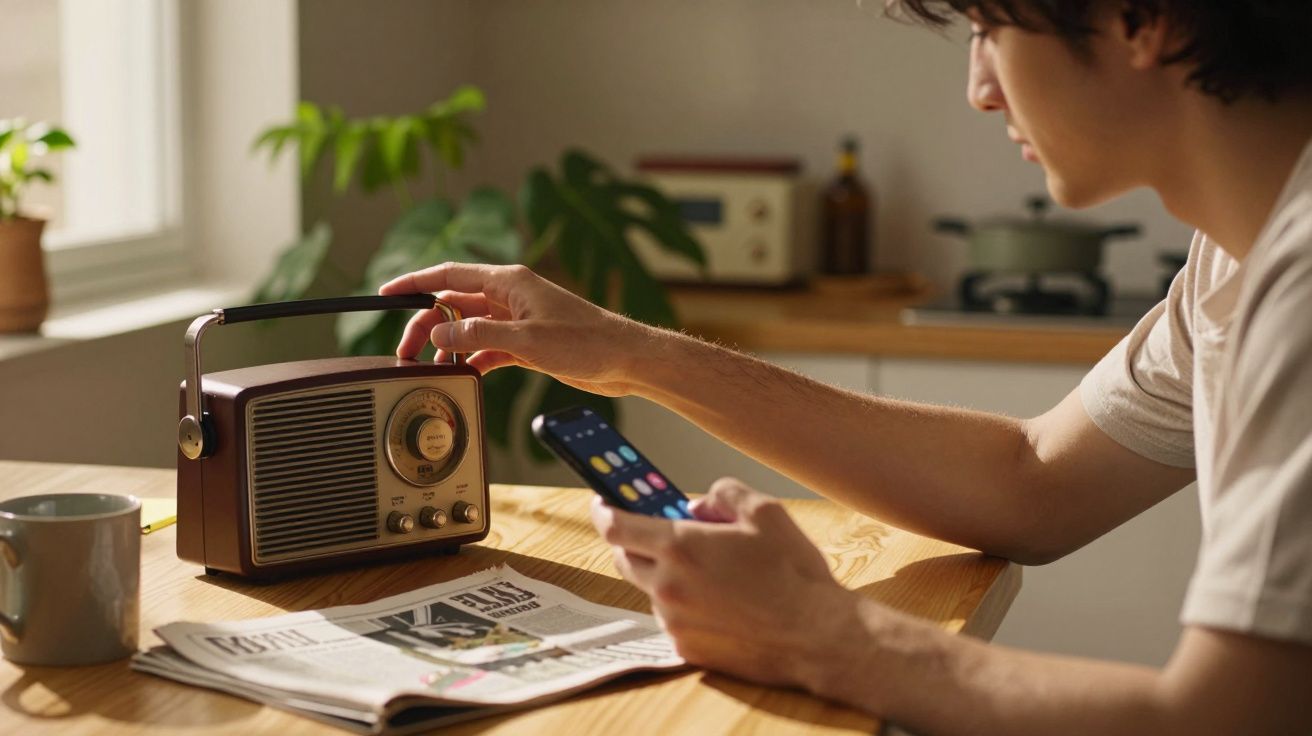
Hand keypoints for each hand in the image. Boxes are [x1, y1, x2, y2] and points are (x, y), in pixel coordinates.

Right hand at [379, 262, 650, 395]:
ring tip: (428, 368)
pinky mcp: (527, 343)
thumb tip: (440, 333)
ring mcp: (518, 320)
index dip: (415, 283)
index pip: (449, 274)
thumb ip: (479, 335)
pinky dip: (472, 360)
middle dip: (426, 325)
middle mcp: (510, 296)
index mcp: (509, 282)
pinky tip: (462, 375)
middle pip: (453, 304)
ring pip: (468, 328)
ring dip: (447, 346)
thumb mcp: (527, 339)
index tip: (387, 294)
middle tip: (404, 351)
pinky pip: (488, 348)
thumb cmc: (587, 341)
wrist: (624, 360)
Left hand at [590, 478, 863, 691]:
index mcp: (681, 547)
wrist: (817, 635)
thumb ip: (722, 494)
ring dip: (664, 575)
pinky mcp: (687, 647)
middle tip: (655, 532)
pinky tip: (719, 602)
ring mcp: (675, 621)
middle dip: (632, 541)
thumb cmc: (793, 573)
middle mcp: (668, 586)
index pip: (616, 526)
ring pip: (649, 589)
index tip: (602, 501)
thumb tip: (697, 506)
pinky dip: (683, 605)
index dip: (603, 510)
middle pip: (624, 558)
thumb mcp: (765, 512)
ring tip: (707, 571)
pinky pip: (671, 618)